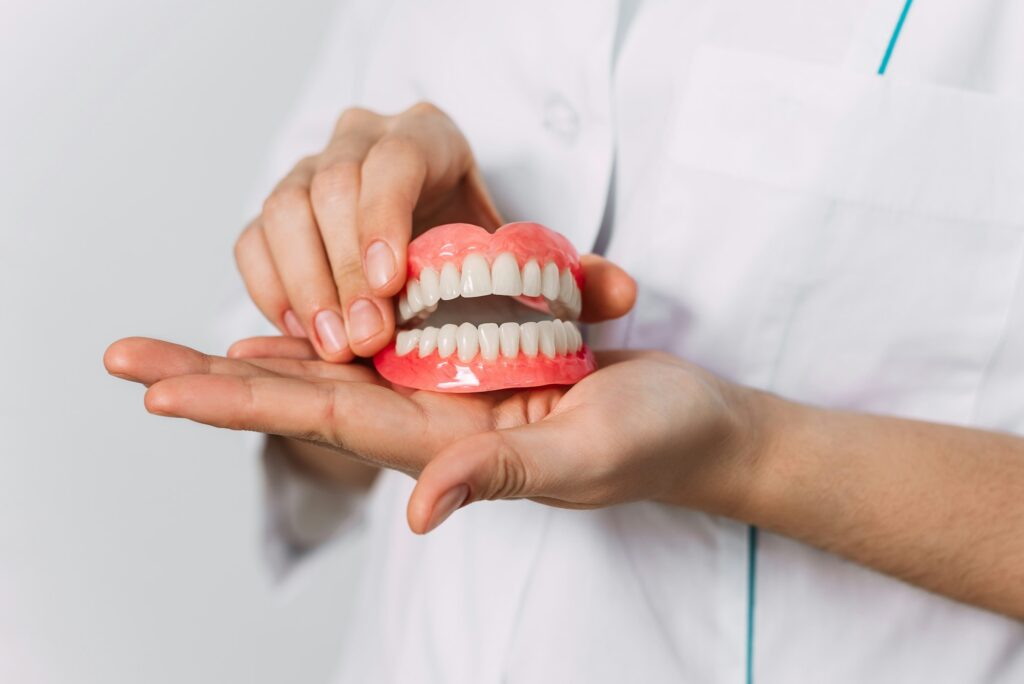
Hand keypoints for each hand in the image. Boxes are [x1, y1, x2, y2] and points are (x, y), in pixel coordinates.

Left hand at [104, 337, 761, 533]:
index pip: (325, 419)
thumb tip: (420, 511)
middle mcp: (433, 417)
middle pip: (306, 391)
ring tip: (178, 348)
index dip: (241, 401)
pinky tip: (290, 314)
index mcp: (446, 443)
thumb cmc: (654, 442)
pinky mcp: (478, 355)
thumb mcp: (583, 456)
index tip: (160, 391)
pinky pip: (389, 338)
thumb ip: (503, 476)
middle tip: (128, 359)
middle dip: (216, 378)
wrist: (696, 423)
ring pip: (337, 363)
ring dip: (258, 353)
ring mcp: (452, 385)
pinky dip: (332, 324)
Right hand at [235, 102, 501, 361]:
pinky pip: (253, 242)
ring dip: (306, 285)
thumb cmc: (471, 246)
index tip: (390, 285)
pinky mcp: (276, 211)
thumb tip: (530, 298)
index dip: (385, 219)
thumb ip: (504, 263)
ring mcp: (309, 171)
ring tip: (333, 344)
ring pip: (283, 211)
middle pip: (332, 188)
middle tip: (364, 337)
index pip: (395, 160)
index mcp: (424, 135)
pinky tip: (304, 333)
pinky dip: (272, 291)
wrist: (436, 241)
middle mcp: (359, 140)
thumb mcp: (499, 246)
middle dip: (347, 271)